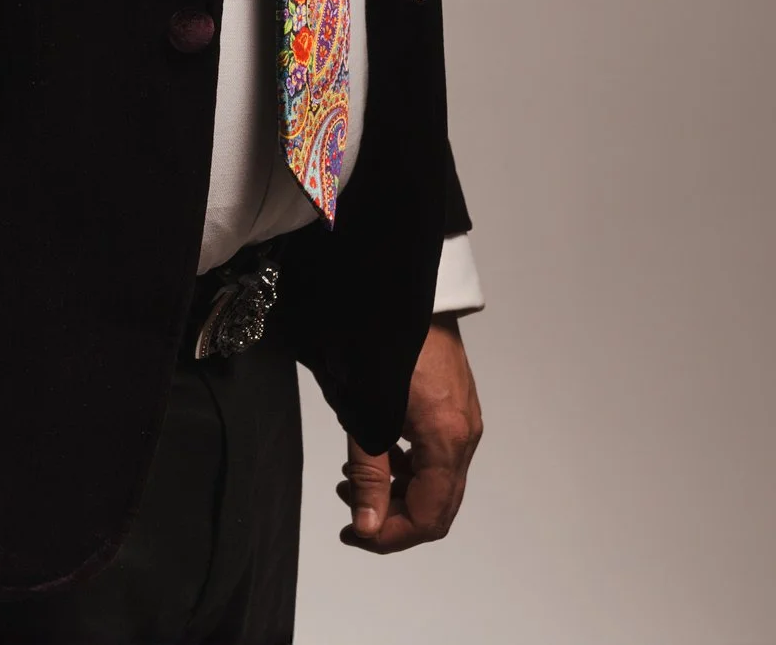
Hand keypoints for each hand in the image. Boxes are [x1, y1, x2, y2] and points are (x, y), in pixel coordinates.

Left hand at [337, 315, 482, 553]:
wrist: (397, 279)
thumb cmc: (379, 337)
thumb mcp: (364, 411)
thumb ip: (367, 472)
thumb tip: (367, 526)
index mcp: (448, 439)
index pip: (429, 517)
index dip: (391, 536)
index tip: (356, 533)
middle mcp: (464, 434)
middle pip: (437, 504)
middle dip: (392, 516)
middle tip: (349, 511)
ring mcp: (462, 417)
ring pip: (435, 480)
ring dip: (395, 491)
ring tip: (352, 479)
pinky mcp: (453, 403)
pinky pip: (435, 454)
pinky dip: (404, 466)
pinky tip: (373, 454)